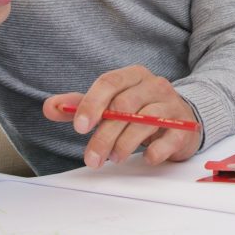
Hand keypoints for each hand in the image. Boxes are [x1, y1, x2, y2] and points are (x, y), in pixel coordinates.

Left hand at [43, 66, 200, 168]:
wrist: (182, 118)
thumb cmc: (140, 109)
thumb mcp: (111, 103)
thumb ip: (81, 105)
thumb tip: (50, 107)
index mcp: (134, 75)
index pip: (110, 82)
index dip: (92, 103)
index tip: (79, 127)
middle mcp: (155, 85)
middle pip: (125, 106)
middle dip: (104, 135)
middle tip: (92, 158)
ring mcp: (172, 105)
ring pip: (145, 122)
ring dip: (124, 145)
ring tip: (114, 158)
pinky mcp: (183, 127)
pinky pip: (168, 139)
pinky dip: (154, 152)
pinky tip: (146, 158)